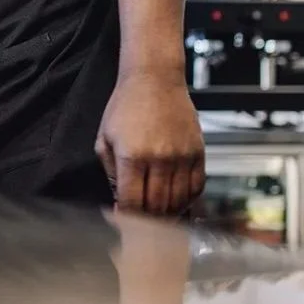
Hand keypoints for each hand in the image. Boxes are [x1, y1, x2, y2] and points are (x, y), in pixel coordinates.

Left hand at [95, 71, 204, 214]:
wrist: (155, 79)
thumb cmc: (125, 107)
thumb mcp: (105, 138)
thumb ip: (111, 173)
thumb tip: (119, 201)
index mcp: (132, 156)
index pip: (132, 202)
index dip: (126, 218)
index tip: (122, 222)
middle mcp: (159, 159)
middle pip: (157, 207)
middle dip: (146, 221)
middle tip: (140, 224)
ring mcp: (182, 156)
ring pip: (178, 201)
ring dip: (167, 214)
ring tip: (157, 216)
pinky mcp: (198, 152)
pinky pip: (197, 187)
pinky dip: (187, 200)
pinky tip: (176, 202)